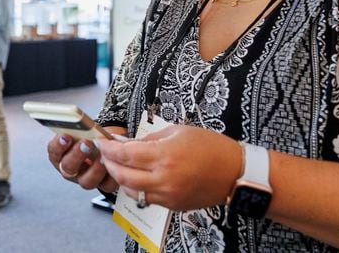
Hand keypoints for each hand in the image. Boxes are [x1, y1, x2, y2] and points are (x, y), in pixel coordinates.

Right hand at [47, 126, 124, 191]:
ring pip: (86, 181)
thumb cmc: (90, 135)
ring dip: (94, 168)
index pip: (54, 152)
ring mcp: (85, 179)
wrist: (105, 142)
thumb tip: (81, 124)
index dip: (58, 145)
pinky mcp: (102, 185)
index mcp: (60, 155)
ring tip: (102, 156)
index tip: (65, 136)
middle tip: (85, 143)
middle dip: (77, 154)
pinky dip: (111, 175)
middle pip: (68, 167)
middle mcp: (70, 170)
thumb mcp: (81, 129)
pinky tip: (113, 164)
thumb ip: (78, 128)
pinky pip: (106, 185)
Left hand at [96, 124, 241, 210]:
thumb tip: (128, 143)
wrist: (236, 173)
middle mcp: (164, 178)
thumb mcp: (178, 131)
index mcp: (164, 156)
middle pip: (122, 175)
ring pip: (131, 190)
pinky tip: (137, 177)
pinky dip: (137, 188)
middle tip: (105, 155)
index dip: (109, 148)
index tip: (101, 143)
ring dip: (121, 178)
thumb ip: (150, 139)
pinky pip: (147, 198)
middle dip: (109, 164)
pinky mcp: (173, 206)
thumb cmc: (211, 147)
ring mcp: (168, 195)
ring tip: (119, 166)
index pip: (125, 154)